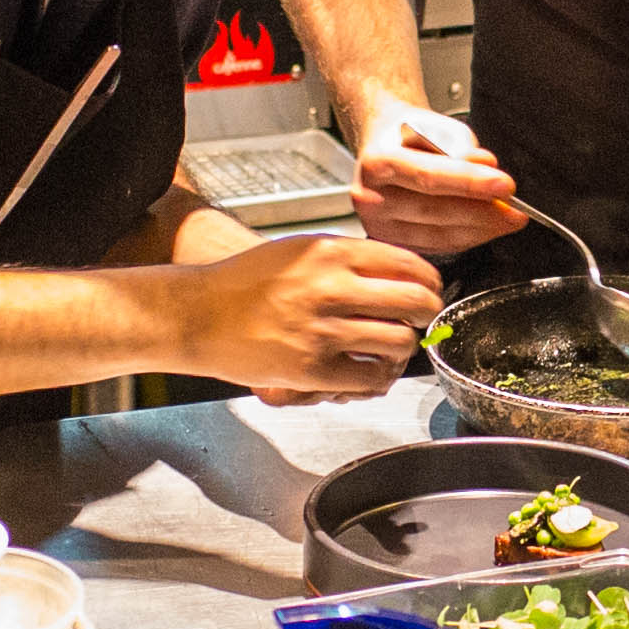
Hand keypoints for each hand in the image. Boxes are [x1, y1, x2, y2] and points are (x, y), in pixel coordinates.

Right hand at [179, 230, 443, 402]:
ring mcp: (322, 330)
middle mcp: (331, 288)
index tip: (429, 291)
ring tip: (390, 349)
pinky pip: (370, 378)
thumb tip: (398, 272)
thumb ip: (347, 257)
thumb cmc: (244, 282)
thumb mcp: (299, 249)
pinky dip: (379, 378)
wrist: (198, 314)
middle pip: (416, 303)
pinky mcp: (311, 369)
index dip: (430, 282)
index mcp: (331, 252)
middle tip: (420, 321)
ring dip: (404, 349)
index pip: (409, 264)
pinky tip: (369, 372)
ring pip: (400, 343)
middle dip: (427, 315)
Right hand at [348, 98, 520, 258]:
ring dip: (482, 228)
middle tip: (515, 207)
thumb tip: (485, 165)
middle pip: (434, 210)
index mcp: (377, 162)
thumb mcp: (439, 127)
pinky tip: (488, 227)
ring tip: (510, 218)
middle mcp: (371, 197)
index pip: (428, 176)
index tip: (504, 185)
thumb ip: (461, 147)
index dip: (470, 182)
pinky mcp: (394, 242)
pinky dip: (469, 238)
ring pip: (440, 234)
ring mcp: (379, 225)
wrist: (384, 144)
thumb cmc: (410, 134)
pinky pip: (439, 246)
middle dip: (483, 210)